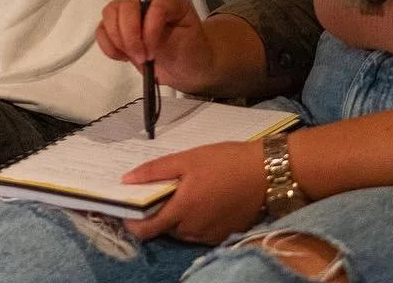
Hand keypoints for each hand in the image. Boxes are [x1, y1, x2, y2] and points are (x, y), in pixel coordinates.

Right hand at [97, 0, 221, 94]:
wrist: (186, 67)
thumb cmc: (190, 52)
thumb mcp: (190, 43)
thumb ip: (167, 36)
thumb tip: (143, 37)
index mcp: (167, 1)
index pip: (152, 6)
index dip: (149, 29)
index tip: (152, 53)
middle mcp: (146, 2)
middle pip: (124, 6)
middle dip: (129, 36)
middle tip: (142, 58)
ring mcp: (130, 14)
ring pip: (109, 13)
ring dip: (117, 39)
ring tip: (133, 57)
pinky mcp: (119, 30)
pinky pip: (102, 30)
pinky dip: (108, 45)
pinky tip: (123, 57)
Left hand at [122, 141, 266, 243]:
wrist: (265, 173)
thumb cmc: (225, 161)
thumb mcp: (187, 158)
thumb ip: (155, 171)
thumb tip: (126, 180)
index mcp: (182, 210)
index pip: (146, 230)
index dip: (132, 223)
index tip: (126, 209)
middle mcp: (193, 230)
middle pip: (164, 229)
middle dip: (156, 213)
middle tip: (158, 190)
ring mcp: (209, 235)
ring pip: (181, 231)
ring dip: (175, 217)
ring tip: (180, 191)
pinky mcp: (222, 235)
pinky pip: (198, 231)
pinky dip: (193, 219)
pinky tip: (200, 198)